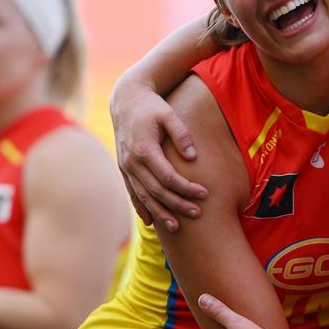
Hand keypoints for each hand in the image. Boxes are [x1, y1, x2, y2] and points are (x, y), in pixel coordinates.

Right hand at [110, 75, 206, 230]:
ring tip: (177, 227)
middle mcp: (132, 162)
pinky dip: (141, 208)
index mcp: (144, 149)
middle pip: (156, 191)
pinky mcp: (124, 169)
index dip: (186, 188)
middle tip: (197, 214)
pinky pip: (132, 193)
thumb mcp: (168, 114)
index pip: (168, 177)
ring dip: (159, 213)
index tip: (204, 194)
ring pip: (143, 197)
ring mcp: (125, 167)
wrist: (126, 100)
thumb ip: (181, 134)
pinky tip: (151, 221)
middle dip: (177, 205)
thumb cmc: (151, 107)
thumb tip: (192, 157)